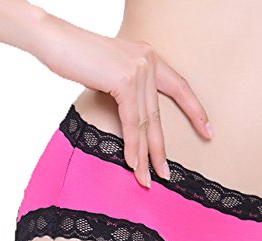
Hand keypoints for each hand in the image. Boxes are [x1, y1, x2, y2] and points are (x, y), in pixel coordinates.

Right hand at [34, 15, 212, 187]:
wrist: (52, 38)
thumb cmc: (76, 57)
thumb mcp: (109, 71)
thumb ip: (126, 88)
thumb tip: (132, 118)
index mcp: (149, 58)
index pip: (180, 88)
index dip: (195, 111)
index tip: (209, 131)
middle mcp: (148, 61)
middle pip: (159, 116)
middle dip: (161, 150)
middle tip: (166, 174)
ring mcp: (138, 69)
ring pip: (145, 123)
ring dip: (146, 156)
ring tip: (147, 180)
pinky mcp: (124, 79)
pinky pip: (131, 121)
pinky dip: (132, 145)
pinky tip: (133, 164)